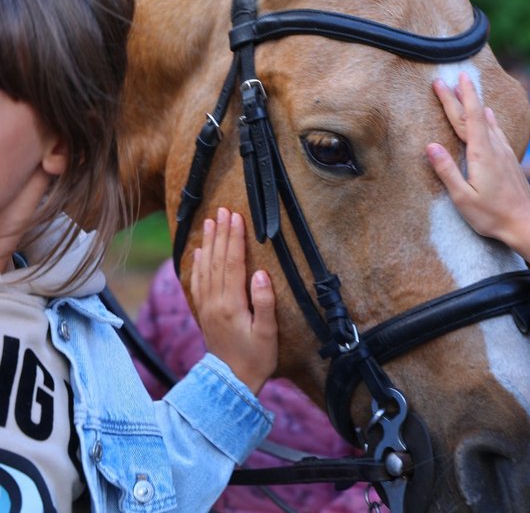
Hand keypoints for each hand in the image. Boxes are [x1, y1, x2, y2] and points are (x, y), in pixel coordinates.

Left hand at [191, 208, 276, 393]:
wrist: (232, 381)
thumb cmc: (257, 358)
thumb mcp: (268, 333)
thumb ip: (265, 303)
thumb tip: (260, 274)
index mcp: (231, 304)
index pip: (233, 263)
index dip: (234, 239)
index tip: (236, 217)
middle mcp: (215, 302)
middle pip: (217, 260)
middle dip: (221, 233)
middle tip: (223, 211)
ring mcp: (206, 307)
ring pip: (205, 268)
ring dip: (208, 243)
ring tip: (209, 222)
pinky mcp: (204, 312)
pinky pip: (197, 282)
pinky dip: (197, 264)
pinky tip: (199, 252)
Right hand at [426, 73, 529, 263]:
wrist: (526, 223)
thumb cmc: (492, 215)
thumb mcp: (463, 198)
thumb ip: (447, 171)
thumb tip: (430, 146)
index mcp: (481, 154)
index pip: (467, 117)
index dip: (457, 97)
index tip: (446, 80)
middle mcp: (494, 148)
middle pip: (475, 115)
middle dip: (460, 96)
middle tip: (448, 79)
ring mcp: (504, 152)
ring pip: (488, 121)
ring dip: (475, 103)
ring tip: (466, 90)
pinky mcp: (510, 159)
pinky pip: (497, 131)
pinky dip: (489, 118)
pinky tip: (489, 115)